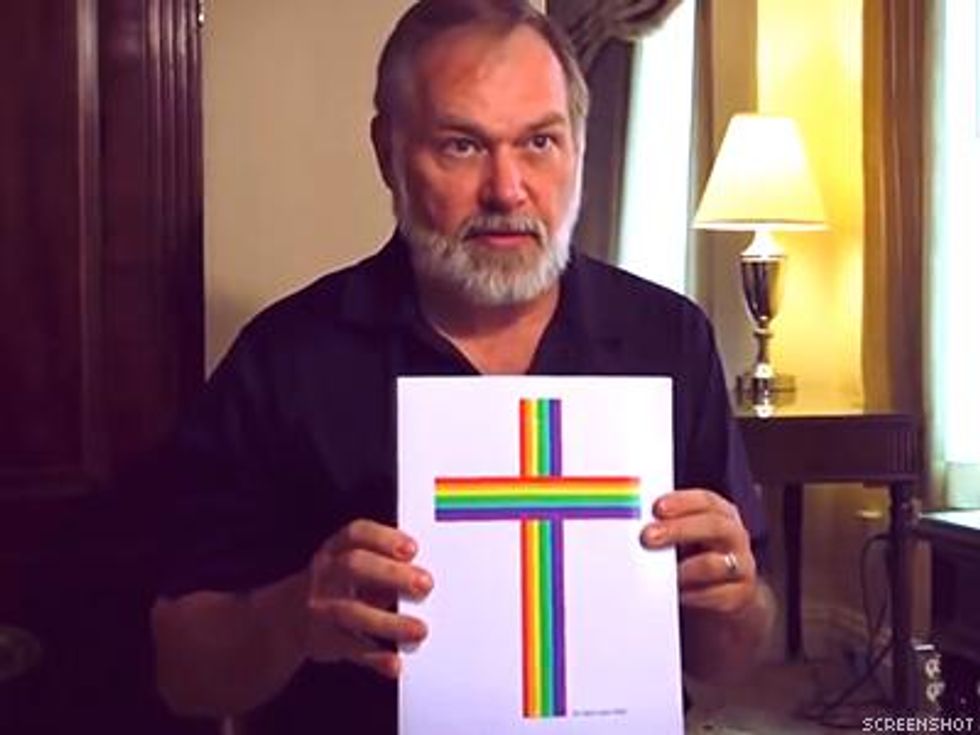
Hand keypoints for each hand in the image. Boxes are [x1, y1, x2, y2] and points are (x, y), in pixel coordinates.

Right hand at [305, 520, 432, 677]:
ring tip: (419, 630)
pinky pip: (350, 648)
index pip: (357, 534)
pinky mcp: (324, 639)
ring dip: (388, 622)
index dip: (384, 538)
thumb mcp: (354, 564)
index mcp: (336, 549)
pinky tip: (395, 663)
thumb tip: (423, 573)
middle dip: (391, 574)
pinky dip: (375, 658)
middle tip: (425, 585)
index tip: (412, 548)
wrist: (291, 616)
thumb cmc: (340, 583)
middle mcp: (325, 574)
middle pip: (354, 566)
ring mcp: (321, 607)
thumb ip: (385, 563)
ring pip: (351, 612)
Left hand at [639, 488, 756, 614]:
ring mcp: (742, 566)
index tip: (656, 508)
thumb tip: (635, 521)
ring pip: (715, 564)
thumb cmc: (696, 557)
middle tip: (648, 537)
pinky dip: (695, 596)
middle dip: (678, 530)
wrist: (722, 596)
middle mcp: (734, 537)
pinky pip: (717, 595)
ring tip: (662, 575)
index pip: (707, 501)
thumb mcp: (685, 536)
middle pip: (714, 526)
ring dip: (685, 569)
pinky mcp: (741, 595)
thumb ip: (668, 525)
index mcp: (721, 515)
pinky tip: (679, 595)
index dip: (682, 502)